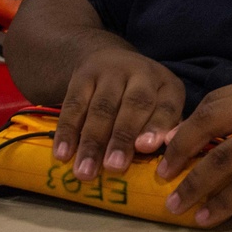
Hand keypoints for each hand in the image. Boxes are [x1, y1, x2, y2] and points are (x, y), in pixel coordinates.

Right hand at [53, 48, 185, 179]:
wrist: (111, 59)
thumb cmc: (143, 100)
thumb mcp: (161, 108)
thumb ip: (165, 133)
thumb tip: (166, 162)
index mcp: (168, 86)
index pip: (167, 105)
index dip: (157, 126)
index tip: (146, 148)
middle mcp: (142, 73)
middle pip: (134, 104)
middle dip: (122, 137)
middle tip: (114, 166)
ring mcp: (111, 72)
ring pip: (101, 107)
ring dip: (92, 142)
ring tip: (85, 171)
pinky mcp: (83, 75)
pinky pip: (74, 105)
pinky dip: (67, 131)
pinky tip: (63, 154)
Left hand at [158, 77, 231, 226]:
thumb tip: (203, 146)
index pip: (212, 103)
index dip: (183, 127)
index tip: (160, 147)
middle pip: (208, 125)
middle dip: (178, 152)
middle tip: (160, 176)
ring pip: (222, 161)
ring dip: (194, 186)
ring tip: (177, 205)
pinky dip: (223, 204)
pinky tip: (209, 217)